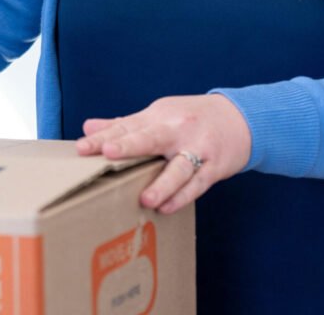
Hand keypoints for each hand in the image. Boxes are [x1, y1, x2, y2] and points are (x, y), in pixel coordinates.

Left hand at [75, 94, 251, 214]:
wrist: (242, 118)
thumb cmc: (193, 118)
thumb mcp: (160, 115)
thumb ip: (126, 124)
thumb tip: (88, 127)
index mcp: (159, 116)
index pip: (128, 126)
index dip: (104, 137)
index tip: (81, 147)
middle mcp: (178, 129)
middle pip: (152, 137)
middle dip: (130, 145)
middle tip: (108, 153)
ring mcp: (198, 147)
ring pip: (179, 166)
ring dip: (163, 183)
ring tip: (145, 199)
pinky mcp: (214, 166)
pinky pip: (198, 183)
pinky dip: (182, 196)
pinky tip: (166, 208)